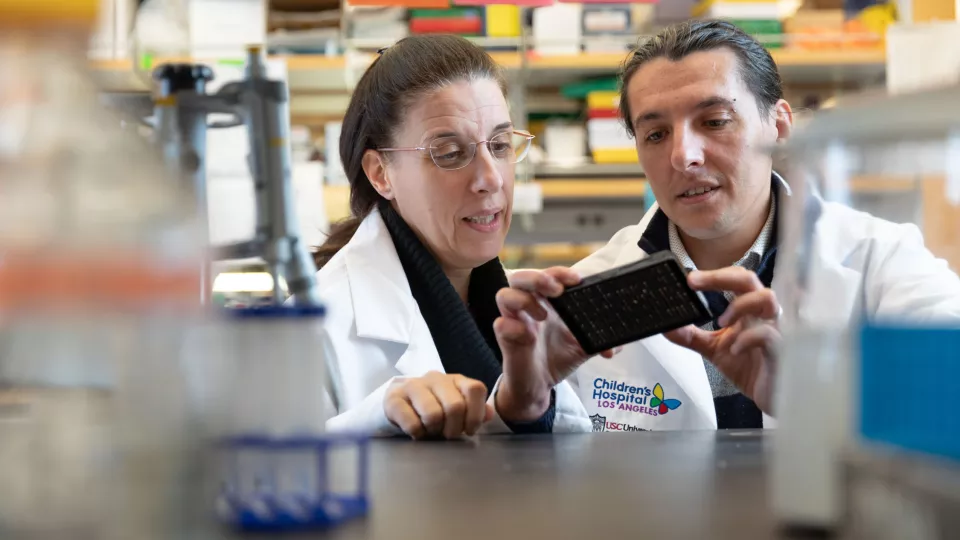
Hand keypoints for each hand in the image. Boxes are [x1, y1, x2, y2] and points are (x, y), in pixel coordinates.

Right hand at [383, 372, 494, 439]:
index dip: (475, 415)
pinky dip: (417, 434)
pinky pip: (412, 424)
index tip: (469, 430)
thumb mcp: (457, 408)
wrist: (398, 403)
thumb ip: (476, 411)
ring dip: (434, 431)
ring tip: (431, 431)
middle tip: (447, 435)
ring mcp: (413, 386)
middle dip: (453, 428)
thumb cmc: (434, 408)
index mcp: (455, 380)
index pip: (475, 389)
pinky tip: (417, 432)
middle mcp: (435, 378)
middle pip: (455, 406)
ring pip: (433, 414)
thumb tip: (490, 414)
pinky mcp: (394, 399)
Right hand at [493, 267, 616, 421]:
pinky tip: (527, 336)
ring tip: (542, 315)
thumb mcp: (583, 346)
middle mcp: (528, 306)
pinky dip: (512, 326)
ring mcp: (515, 321)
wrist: (540, 386)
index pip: (547, 275)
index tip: (576, 280)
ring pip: (504, 295)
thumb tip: (615, 346)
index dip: (559, 272)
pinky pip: (500, 325)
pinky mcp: (506, 340)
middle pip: (520, 277)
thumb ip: (600, 340)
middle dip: (537, 278)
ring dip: (523, 299)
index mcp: (547, 301)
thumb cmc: (558, 357)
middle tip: (556, 290)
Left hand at [664, 267, 780, 413]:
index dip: (715, 275)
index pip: (736, 279)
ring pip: (767, 298)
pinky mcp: (782, 350)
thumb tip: (665, 327)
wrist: (771, 397)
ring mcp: (775, 328)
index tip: (689, 280)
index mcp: (748, 309)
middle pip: (750, 280)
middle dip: (721, 277)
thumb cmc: (749, 367)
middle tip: (693, 282)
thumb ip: (691, 336)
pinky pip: (769, 334)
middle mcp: (762, 313)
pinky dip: (748, 338)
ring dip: (740, 304)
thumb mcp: (713, 349)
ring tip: (721, 322)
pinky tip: (735, 349)